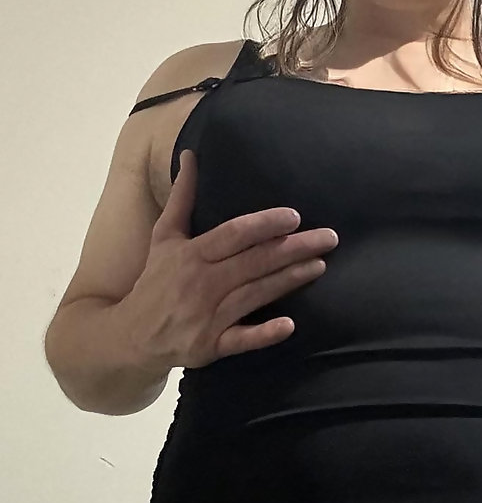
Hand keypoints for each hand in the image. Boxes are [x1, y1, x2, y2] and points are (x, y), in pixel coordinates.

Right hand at [125, 149, 338, 370]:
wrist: (131, 335)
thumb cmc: (156, 280)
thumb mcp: (164, 236)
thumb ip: (182, 197)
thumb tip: (190, 156)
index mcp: (191, 254)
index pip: (233, 235)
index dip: (264, 225)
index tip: (294, 216)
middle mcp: (200, 283)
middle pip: (253, 262)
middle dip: (293, 249)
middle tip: (329, 238)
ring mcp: (206, 316)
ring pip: (254, 295)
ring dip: (289, 280)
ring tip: (320, 265)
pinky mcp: (210, 346)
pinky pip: (240, 340)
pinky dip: (263, 334)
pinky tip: (289, 325)